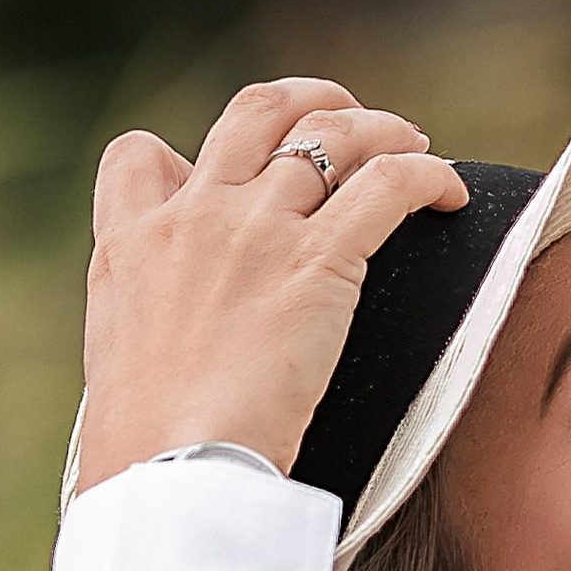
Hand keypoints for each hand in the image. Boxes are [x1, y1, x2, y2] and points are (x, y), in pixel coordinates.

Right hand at [72, 77, 465, 493]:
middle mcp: (194, 217)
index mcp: (129, 244)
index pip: (139, 155)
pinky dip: (429, 175)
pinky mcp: (319, 260)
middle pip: (255, 111)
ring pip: (332, 135)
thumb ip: (155, 326)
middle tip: (348, 122)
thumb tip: (185, 351)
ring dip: (382, 129)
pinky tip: (450, 194)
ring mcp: (257, 230)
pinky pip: (390, 184)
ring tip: (414, 145)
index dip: (185, 153)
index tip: (227, 178)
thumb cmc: (144, 451)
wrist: (173, 469)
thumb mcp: (121, 366)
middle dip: (310, 101)